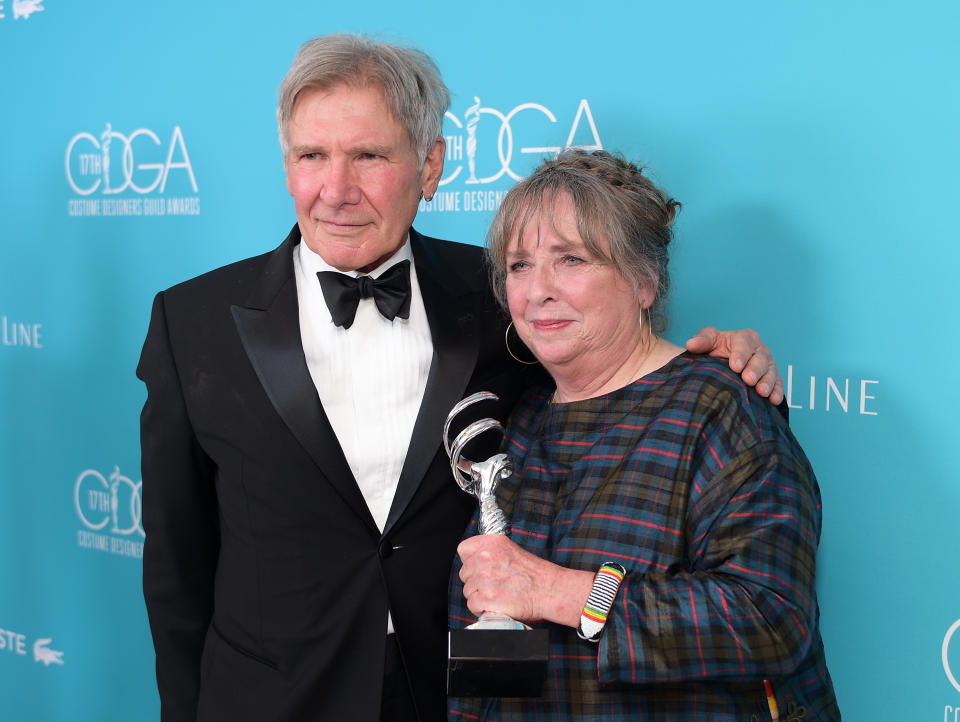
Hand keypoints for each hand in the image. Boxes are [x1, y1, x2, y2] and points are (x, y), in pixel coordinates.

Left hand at [457, 535, 592, 628]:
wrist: (550, 590)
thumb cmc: (535, 574)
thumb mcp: (511, 551)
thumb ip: (491, 553)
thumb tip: (475, 563)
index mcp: (492, 543)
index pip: (463, 550)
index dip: (470, 562)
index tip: (479, 569)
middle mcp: (485, 557)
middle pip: (465, 573)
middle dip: (476, 582)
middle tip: (494, 585)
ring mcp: (485, 577)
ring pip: (468, 591)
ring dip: (479, 596)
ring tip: (498, 596)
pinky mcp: (486, 597)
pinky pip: (472, 605)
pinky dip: (482, 609)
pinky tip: (496, 605)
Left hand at [685, 326, 783, 404]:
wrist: (721, 363)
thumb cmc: (716, 349)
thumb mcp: (708, 341)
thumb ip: (701, 341)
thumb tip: (690, 344)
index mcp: (744, 338)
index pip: (744, 344)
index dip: (740, 354)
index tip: (734, 366)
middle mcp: (759, 350)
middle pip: (760, 359)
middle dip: (754, 369)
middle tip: (748, 380)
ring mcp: (767, 365)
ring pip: (770, 372)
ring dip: (767, 382)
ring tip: (762, 392)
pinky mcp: (772, 378)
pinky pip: (777, 384)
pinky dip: (777, 391)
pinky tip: (774, 400)